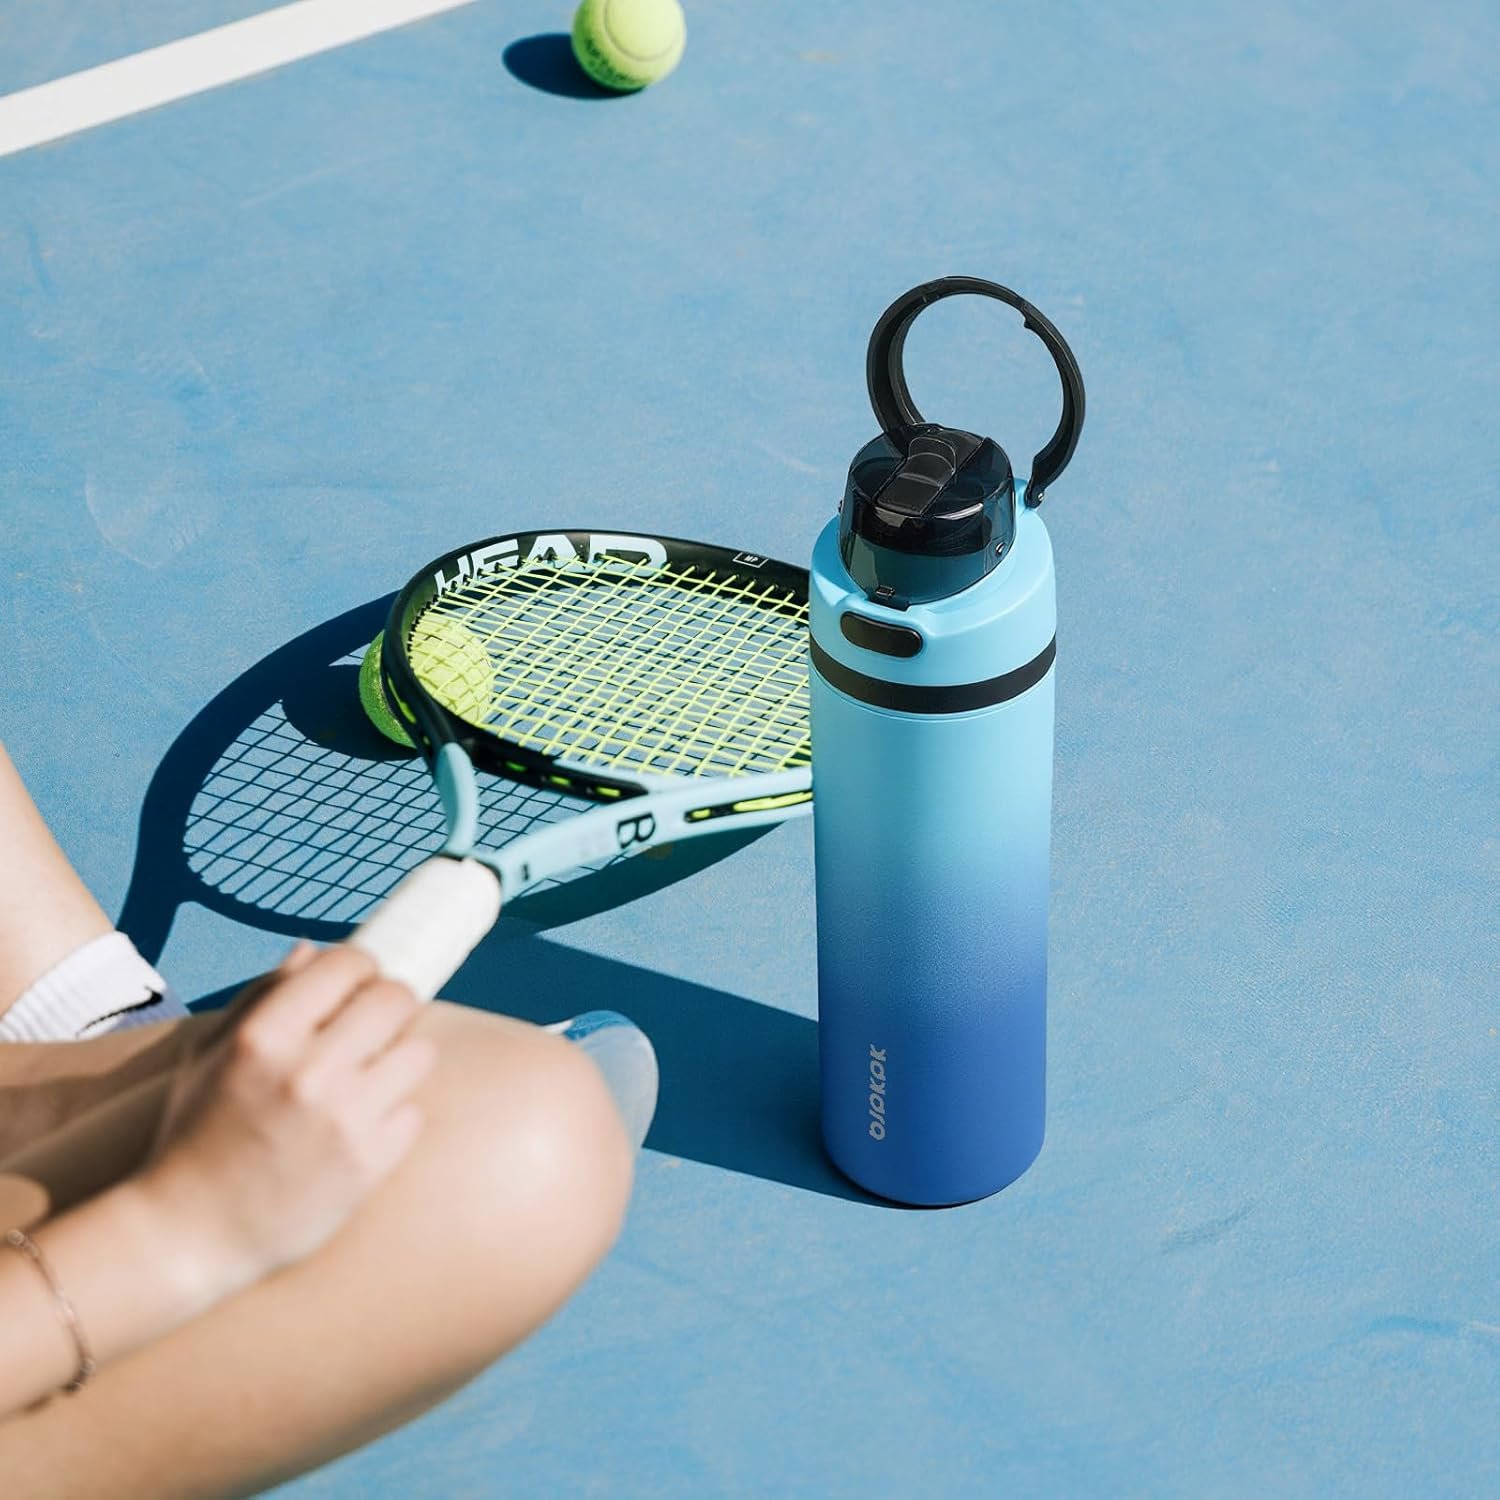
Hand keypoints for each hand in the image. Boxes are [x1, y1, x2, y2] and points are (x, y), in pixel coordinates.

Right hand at [135, 944, 434, 1294]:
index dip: (362, 967)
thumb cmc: (195, 1136)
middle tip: (377, 1025)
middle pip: (396, 999)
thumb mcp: (209, 1056)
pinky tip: (361, 1130)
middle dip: (391, 1006)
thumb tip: (313, 949)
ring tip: (371, 1078)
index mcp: (264, 1036)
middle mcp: (308, 1072)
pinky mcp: (369, 1164)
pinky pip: (413, 1113)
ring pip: (419, 1052)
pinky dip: (394, 1118)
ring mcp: (343, 1120)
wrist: (188, 1236)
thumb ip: (262, 996)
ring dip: (400, 1059)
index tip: (360, 982)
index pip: (349, 963)